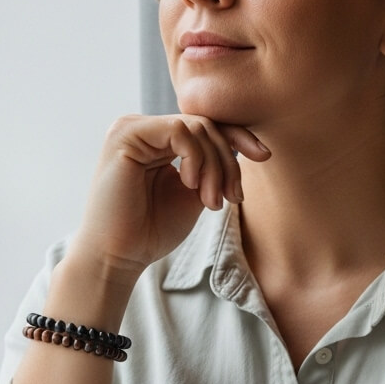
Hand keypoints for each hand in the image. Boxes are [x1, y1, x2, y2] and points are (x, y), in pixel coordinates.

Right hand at [68, 114, 269, 278]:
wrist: (120, 257)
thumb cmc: (152, 231)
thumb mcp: (195, 192)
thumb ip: (212, 166)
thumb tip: (244, 144)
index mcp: (157, 140)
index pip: (206, 126)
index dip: (238, 136)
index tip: (264, 156)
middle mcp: (143, 128)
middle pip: (206, 126)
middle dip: (227, 163)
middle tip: (229, 199)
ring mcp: (132, 128)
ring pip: (197, 128)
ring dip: (214, 166)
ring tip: (210, 201)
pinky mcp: (125, 135)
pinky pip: (179, 131)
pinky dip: (195, 158)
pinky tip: (190, 185)